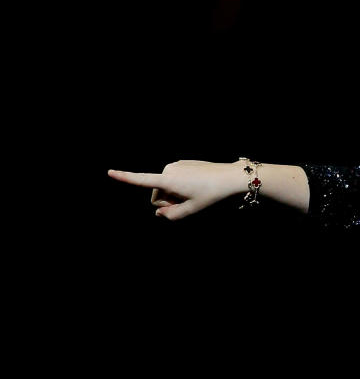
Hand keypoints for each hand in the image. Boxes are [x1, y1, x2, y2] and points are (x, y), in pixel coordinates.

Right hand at [107, 160, 245, 219]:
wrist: (230, 177)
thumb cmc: (211, 194)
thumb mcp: (191, 210)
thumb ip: (171, 215)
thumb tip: (158, 212)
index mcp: (168, 180)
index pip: (142, 180)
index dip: (124, 177)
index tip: (109, 172)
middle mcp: (168, 169)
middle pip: (157, 193)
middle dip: (167, 201)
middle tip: (186, 203)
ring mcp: (175, 165)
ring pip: (166, 186)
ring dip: (174, 194)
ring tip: (194, 194)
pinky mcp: (183, 163)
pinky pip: (174, 179)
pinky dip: (181, 186)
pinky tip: (196, 187)